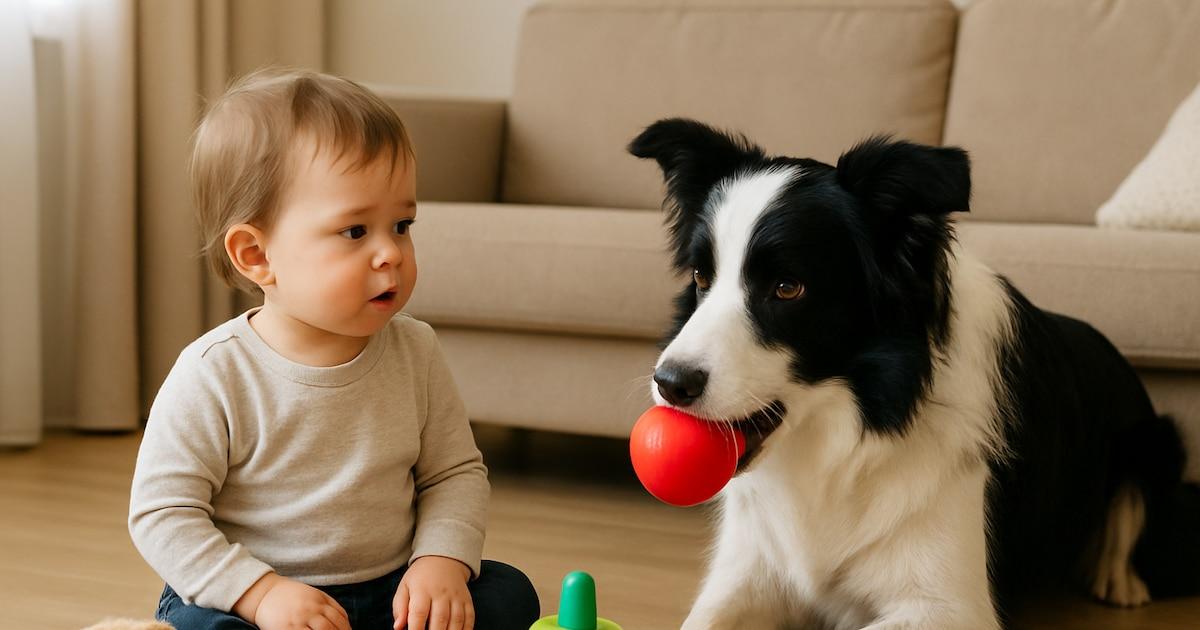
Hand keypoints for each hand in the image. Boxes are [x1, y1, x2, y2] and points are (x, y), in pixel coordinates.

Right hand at [234, 572, 350, 629]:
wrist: (264, 593)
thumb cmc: (291, 595)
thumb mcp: (314, 594)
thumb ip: (330, 605)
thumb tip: (346, 621)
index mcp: (319, 601)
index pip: (339, 617)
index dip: (346, 628)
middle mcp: (310, 610)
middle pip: (331, 627)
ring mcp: (298, 620)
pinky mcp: (286, 629)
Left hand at [392, 556, 473, 629]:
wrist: (443, 559)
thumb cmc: (420, 578)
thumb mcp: (404, 587)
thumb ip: (399, 608)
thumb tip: (398, 627)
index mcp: (422, 590)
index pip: (419, 613)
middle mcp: (441, 593)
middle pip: (440, 619)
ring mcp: (456, 596)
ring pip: (456, 620)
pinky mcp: (467, 600)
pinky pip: (469, 617)